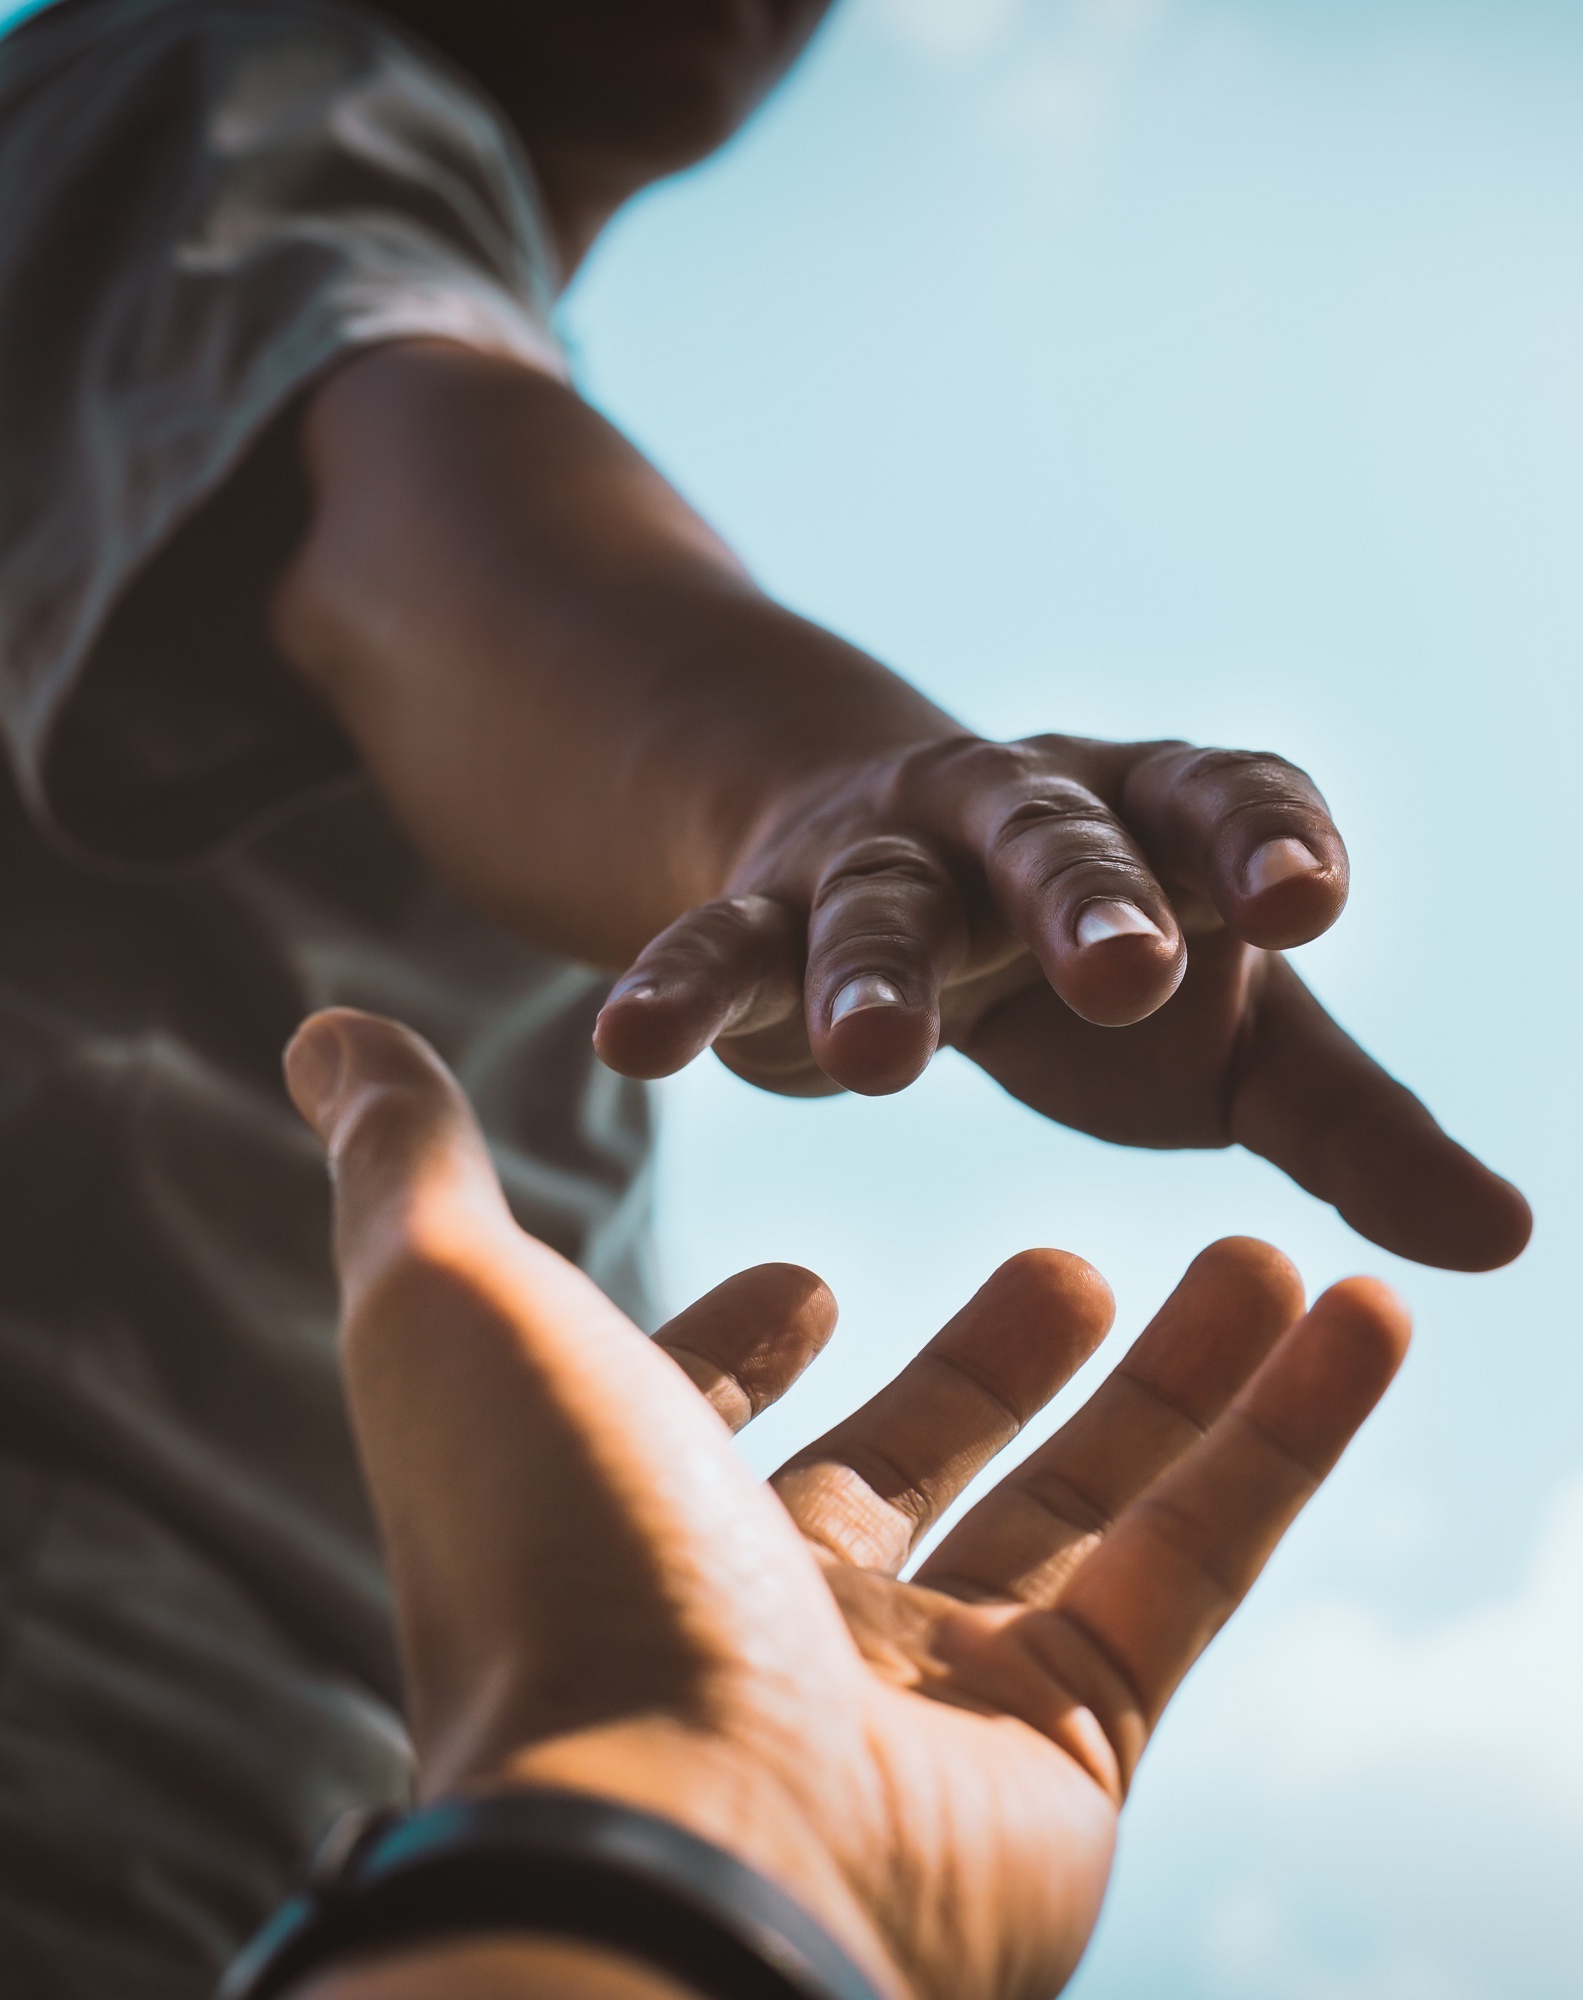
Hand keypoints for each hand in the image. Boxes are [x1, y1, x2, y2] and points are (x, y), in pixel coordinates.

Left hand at [285, 1006, 1411, 1999]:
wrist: (676, 1839)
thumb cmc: (550, 1553)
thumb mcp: (454, 1304)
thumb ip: (407, 1162)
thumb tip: (326, 1028)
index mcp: (641, 1514)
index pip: (708, 1420)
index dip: (748, 1346)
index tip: (807, 1282)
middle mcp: (778, 1614)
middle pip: (923, 1456)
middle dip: (999, 1358)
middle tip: (1074, 1259)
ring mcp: (931, 1689)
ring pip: (1085, 1503)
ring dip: (1180, 1379)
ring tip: (1260, 1251)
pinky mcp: (1073, 1746)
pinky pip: (1197, 1568)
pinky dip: (1286, 1442)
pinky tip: (1355, 1318)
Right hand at [595, 732, 1529, 1271]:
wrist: (894, 865)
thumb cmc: (1098, 965)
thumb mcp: (1236, 1040)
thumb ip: (1354, 1127)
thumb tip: (1508, 1242)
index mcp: (1155, 826)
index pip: (1220, 799)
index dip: (1264, 838)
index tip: (1310, 900)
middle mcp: (1017, 821)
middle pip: (1053, 841)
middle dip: (1084, 901)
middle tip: (1127, 971)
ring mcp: (882, 863)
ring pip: (874, 906)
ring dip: (871, 973)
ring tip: (872, 1068)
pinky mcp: (765, 916)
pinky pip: (717, 947)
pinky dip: (677, 989)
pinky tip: (626, 1044)